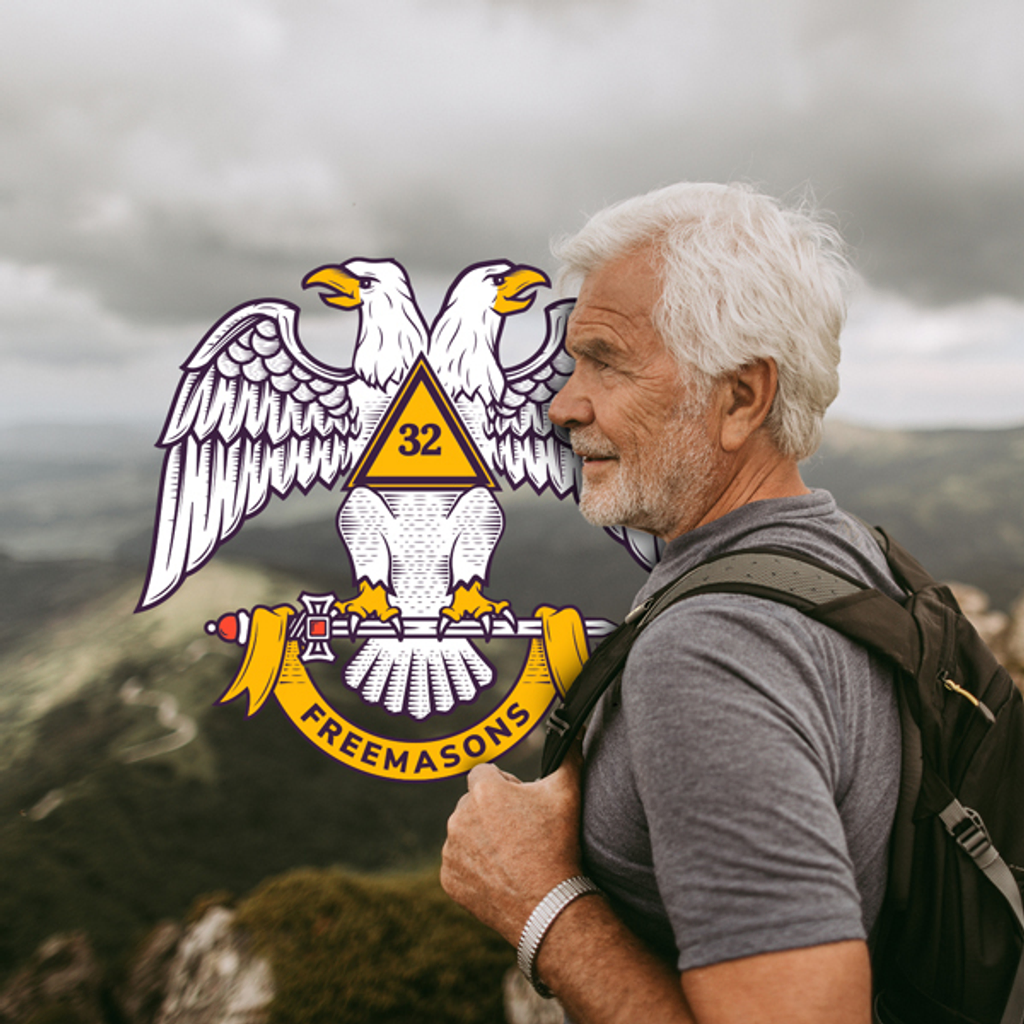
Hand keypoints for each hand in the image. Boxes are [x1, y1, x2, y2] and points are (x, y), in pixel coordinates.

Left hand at [441, 746, 583, 944]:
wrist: (548, 905)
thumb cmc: (558, 845)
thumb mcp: (567, 793)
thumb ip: (567, 755)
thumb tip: (574, 731)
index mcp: (483, 792)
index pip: (483, 773)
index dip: (504, 786)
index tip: (520, 803)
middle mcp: (459, 817)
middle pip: (472, 803)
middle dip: (491, 811)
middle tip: (520, 832)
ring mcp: (451, 850)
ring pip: (464, 832)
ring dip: (480, 837)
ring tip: (512, 855)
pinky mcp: (449, 878)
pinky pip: (458, 862)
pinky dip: (474, 866)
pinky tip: (500, 873)